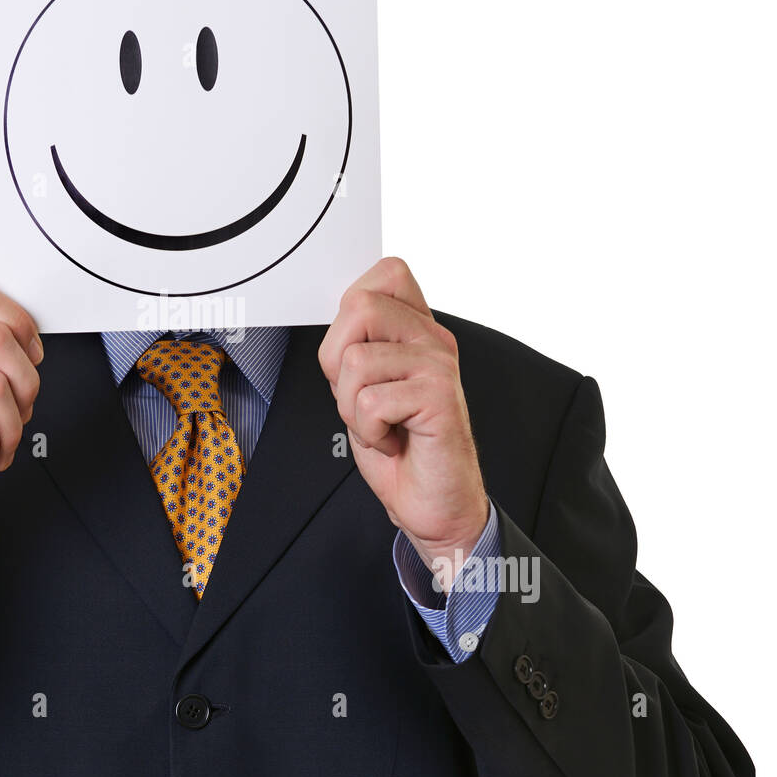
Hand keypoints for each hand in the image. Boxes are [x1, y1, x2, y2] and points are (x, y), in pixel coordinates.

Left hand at [318, 257, 488, 588]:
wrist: (434, 503)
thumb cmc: (401, 448)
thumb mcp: (365, 386)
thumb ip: (356, 346)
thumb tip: (336, 317)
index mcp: (417, 330)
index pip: (386, 273)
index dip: (351, 312)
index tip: (355, 358)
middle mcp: (433, 340)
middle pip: (358, 307)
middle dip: (337, 362)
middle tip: (358, 397)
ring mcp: (439, 365)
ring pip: (356, 361)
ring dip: (351, 407)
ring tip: (379, 424)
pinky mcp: (440, 397)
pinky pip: (371, 400)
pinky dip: (369, 430)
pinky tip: (392, 439)